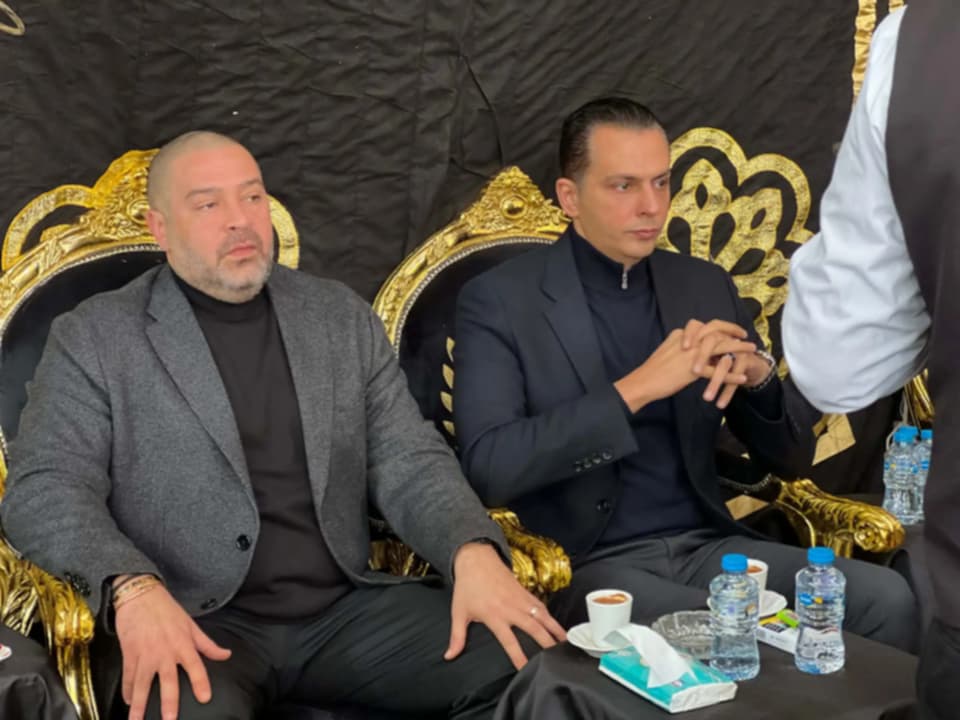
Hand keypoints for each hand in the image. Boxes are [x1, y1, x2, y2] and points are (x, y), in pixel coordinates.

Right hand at [115, 581, 230, 719]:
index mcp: (183, 644)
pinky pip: (129, 677)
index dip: (201, 682)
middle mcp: (165, 652)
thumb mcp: (191, 625)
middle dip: (169, 702)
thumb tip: (226, 655)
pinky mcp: (129, 654)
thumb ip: (208, 644)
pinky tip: (129, 703)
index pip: (196, 666)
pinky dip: (128, 691)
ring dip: (140, 706)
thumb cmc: (168, 610)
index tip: (204, 698)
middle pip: (168, 681)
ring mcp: (145, 654)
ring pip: (143, 685)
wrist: (140, 596)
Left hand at [445, 542, 565, 669]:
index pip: (509, 641)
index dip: (519, 656)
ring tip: (565, 643)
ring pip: (542, 616)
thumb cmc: (467, 587)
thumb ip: (457, 636)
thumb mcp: (458, 612)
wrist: (477, 560)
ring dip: (555, 630)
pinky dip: (551, 617)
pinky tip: (558, 627)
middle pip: (534, 628)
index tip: (527, 669)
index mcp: (495, 615)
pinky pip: (542, 607)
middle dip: (546, 643)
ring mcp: (521, 599)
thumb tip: (449, 656)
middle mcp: (511, 608)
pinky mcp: (526, 592)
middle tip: (557, 657)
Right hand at [614, 328, 753, 412]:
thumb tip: (690, 346)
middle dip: (732, 330)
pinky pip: (717, 372)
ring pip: (721, 346)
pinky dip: (731, 375)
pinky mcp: (693, 371)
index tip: (729, 329)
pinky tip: (742, 378)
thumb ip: (681, 346)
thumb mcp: (667, 350)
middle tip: (744, 334)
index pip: (704, 326)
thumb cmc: (652, 370)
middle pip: (715, 329)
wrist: (644, 381)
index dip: (719, 326)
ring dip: (739, 347)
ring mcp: (691, 355)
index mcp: (680, 334)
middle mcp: (688, 341)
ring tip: (752, 350)